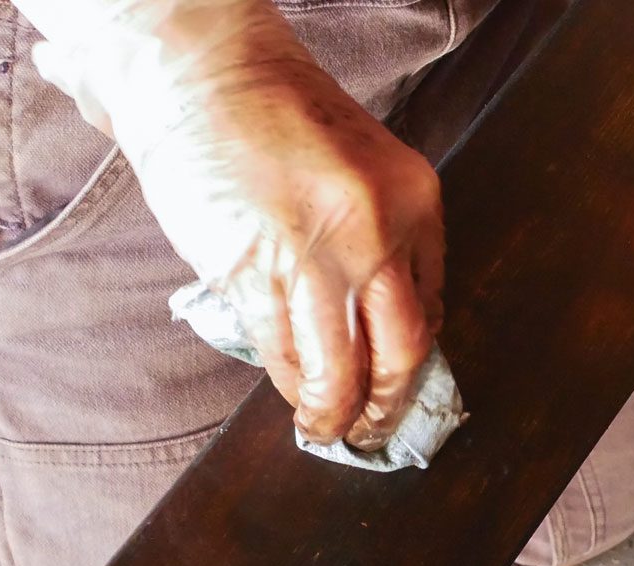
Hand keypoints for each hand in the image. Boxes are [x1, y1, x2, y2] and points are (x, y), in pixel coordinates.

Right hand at [26, 0, 443, 445]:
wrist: (201, 69)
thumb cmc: (272, 110)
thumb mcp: (358, 166)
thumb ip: (375, 234)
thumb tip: (375, 318)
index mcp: (413, 198)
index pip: (432, 302)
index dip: (415, 356)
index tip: (399, 380)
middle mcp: (377, 231)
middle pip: (402, 349)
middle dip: (388, 402)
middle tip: (373, 427)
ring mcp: (317, 255)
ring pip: (343, 367)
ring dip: (336, 410)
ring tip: (328, 428)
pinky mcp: (255, 272)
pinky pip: (285, 352)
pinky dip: (292, 385)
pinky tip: (292, 396)